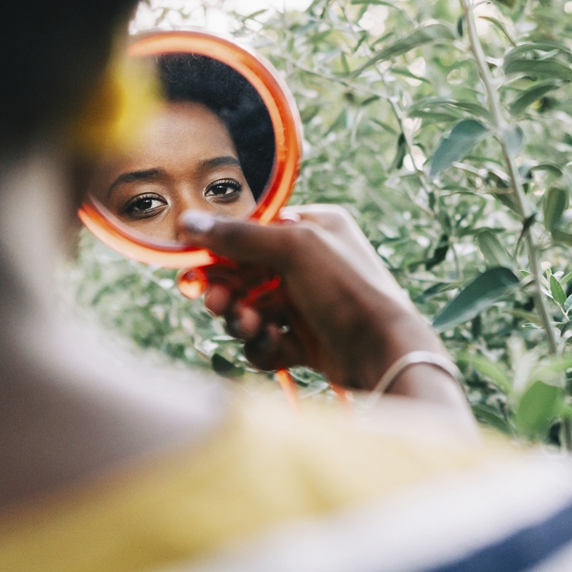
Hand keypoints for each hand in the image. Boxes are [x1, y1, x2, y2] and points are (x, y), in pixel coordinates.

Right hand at [178, 205, 470, 418]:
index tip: (195, 266)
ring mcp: (309, 304)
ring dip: (242, 319)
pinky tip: (273, 344)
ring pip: (252, 310)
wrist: (384, 351)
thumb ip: (238, 236)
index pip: (254, 232)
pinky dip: (263, 345)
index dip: (221, 250)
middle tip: (214, 302)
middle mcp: (311, 264)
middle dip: (227, 290)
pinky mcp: (307, 342)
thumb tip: (188, 221)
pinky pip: (267, 341)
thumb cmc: (347, 289)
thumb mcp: (293, 249)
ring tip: (250, 326)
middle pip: (247, 275)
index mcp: (314, 229)